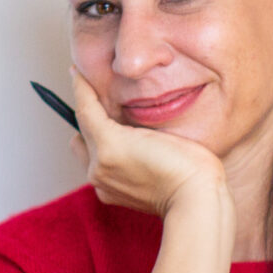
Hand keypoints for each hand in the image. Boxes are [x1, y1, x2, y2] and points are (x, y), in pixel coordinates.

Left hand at [68, 69, 227, 221]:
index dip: (81, 86)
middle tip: (101, 96)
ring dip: (95, 135)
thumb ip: (129, 116)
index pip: (85, 108)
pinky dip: (103, 155)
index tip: (76, 70)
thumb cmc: (189, 164)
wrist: (196, 202)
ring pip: (87, 149)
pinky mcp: (110, 195)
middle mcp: (97, 167)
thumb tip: (111, 109)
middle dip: (89, 112)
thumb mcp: (158, 129)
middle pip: (82, 128)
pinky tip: (124, 148)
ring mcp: (102, 183)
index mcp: (108, 146)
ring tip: (115, 125)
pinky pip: (97, 166)